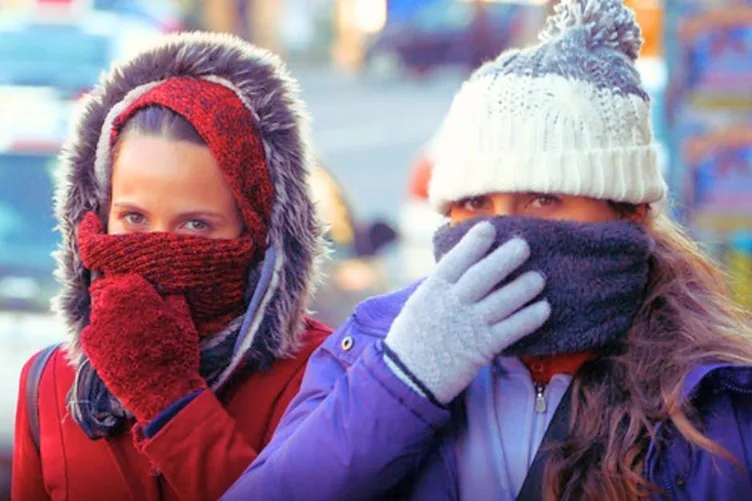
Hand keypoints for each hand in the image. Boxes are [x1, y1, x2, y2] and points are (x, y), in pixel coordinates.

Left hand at [82, 274, 205, 422]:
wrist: (162, 389)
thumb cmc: (177, 351)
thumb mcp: (183, 319)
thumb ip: (172, 297)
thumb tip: (166, 287)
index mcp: (135, 293)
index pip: (130, 280)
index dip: (139, 289)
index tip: (146, 298)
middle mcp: (111, 304)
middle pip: (111, 293)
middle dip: (122, 301)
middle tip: (137, 315)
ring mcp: (98, 326)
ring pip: (101, 312)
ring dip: (111, 318)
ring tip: (127, 331)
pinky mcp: (91, 346)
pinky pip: (91, 332)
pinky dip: (100, 335)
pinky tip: (115, 344)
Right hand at [385, 222, 549, 403]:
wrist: (407, 377)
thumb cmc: (412, 338)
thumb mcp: (419, 303)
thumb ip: (441, 286)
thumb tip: (463, 265)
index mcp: (434, 290)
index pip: (457, 259)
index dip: (474, 242)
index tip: (490, 228)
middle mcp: (453, 304)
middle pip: (484, 275)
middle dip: (506, 258)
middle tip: (523, 246)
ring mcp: (469, 325)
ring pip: (504, 300)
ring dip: (525, 286)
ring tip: (539, 277)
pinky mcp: (483, 348)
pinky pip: (513, 328)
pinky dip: (530, 317)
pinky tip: (544, 308)